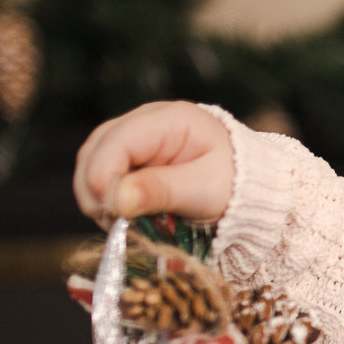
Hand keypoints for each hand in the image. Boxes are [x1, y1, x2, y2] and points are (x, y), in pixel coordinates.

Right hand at [73, 101, 234, 225]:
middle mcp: (144, 123)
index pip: (117, 140)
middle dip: (96, 190)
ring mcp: (133, 141)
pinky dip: (107, 202)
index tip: (112, 210)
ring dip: (99, 199)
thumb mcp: (204, 189)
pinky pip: (102, 180)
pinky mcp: (129, 161)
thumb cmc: (236, 183)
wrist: (251, 187)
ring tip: (123, 224)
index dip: (104, 176)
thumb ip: (161, 191)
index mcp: (169, 119)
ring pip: (91, 166)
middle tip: (114, 223)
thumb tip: (117, 200)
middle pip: (95, 151)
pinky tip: (126, 219)